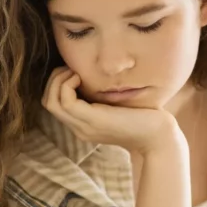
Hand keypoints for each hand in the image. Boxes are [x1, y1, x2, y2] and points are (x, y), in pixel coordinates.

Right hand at [41, 67, 182, 154]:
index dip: (57, 84)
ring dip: (58, 81)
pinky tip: (81, 77)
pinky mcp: (93, 120)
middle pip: (48, 102)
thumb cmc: (144, 117)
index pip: (54, 104)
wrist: (158, 137)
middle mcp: (80, 128)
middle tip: (71, 69)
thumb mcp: (117, 105)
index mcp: (84, 125)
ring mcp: (84, 126)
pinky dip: (67, 85)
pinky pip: (65, 101)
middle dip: (53, 80)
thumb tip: (95, 73)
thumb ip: (104, 96)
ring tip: (74, 72)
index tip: (74, 71)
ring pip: (52, 102)